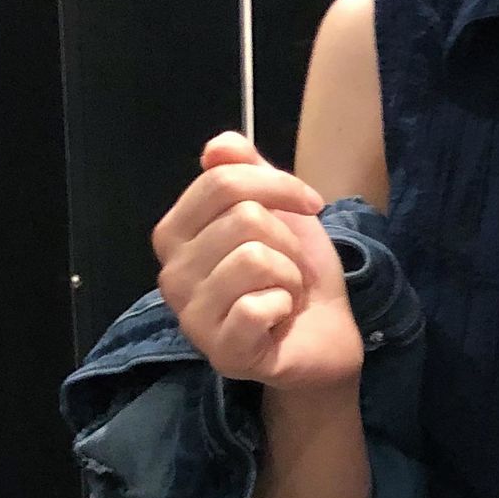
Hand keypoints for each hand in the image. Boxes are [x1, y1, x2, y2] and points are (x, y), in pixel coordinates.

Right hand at [152, 132, 365, 389]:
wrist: (326, 334)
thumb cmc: (296, 272)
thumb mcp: (278, 210)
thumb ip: (246, 172)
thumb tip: (219, 146)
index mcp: (175, 234)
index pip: (220, 180)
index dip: (277, 185)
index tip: (310, 202)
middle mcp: (172, 275)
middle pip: (243, 218)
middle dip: (287, 240)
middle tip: (289, 267)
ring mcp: (192, 318)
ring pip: (254, 259)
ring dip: (289, 274)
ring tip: (284, 292)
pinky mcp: (222, 351)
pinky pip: (257, 307)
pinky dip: (284, 306)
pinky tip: (279, 319)